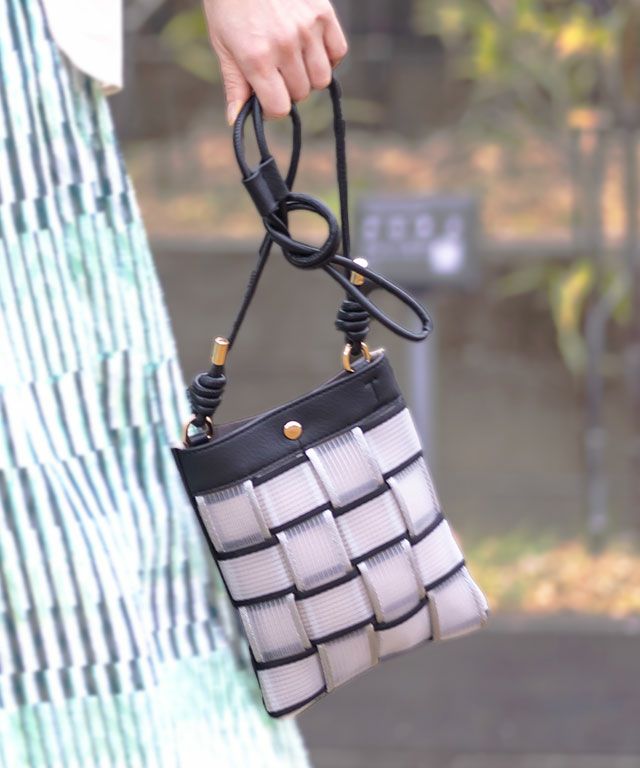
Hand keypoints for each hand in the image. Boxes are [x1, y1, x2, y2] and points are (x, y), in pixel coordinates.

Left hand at [202, 0, 347, 124]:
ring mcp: (307, 29)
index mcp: (256, 58)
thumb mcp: (223, 44)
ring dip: (309, 75)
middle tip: (276, 71)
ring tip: (294, 59)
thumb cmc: (230, 3)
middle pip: (301, 94)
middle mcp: (285, 46)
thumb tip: (234, 120)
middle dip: (288, 89)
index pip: (280, 108)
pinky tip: (311, 48)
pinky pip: (339, 52)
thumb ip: (234, 84)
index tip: (266, 98)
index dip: (273, 109)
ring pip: (322, 78)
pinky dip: (328, 56)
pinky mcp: (323, 12)